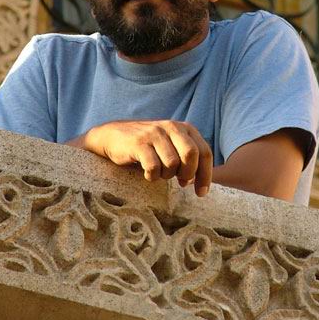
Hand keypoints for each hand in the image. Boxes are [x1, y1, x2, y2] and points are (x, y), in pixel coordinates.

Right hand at [68, 120, 212, 196]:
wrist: (112, 135)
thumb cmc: (146, 146)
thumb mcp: (170, 145)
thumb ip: (186, 157)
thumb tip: (199, 183)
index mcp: (183, 128)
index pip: (204, 152)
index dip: (206, 175)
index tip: (201, 193)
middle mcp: (171, 127)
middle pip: (192, 155)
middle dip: (188, 174)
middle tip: (179, 182)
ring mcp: (154, 133)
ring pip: (172, 164)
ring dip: (166, 176)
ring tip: (158, 173)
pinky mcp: (139, 143)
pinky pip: (153, 167)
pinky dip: (152, 176)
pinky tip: (147, 173)